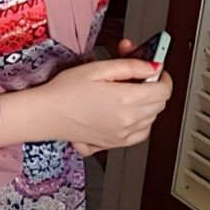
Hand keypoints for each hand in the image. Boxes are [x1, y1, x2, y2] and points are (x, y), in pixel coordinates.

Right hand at [43, 54, 172, 156]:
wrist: (46, 114)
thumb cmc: (65, 90)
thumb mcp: (98, 68)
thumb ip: (130, 66)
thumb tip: (152, 66)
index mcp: (125, 100)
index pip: (163, 90)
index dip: (163, 76)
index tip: (157, 69)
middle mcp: (128, 121)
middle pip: (160, 104)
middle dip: (155, 87)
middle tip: (139, 75)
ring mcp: (122, 135)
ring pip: (152, 118)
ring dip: (148, 103)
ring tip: (129, 91)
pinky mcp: (115, 143)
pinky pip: (141, 132)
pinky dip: (141, 121)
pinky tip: (127, 111)